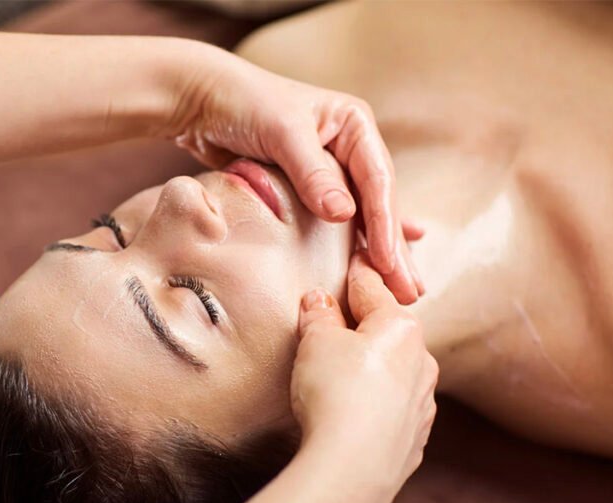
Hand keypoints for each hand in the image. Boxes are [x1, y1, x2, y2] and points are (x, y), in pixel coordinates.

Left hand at [167, 47, 423, 302]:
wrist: (202, 101)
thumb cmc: (242, 104)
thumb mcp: (281, 132)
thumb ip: (313, 173)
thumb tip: (345, 215)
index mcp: (354, 125)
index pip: (377, 181)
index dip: (385, 225)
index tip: (388, 264)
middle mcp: (350, 147)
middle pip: (379, 204)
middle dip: (394, 249)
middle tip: (410, 292)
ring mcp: (332, 169)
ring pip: (363, 217)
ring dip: (380, 254)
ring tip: (403, 292)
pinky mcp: (308, 188)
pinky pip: (339, 222)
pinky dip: (358, 242)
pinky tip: (381, 262)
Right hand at [289, 252, 437, 499]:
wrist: (352, 465)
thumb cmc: (336, 393)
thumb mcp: (316, 342)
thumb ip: (320, 316)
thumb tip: (320, 300)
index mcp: (400, 327)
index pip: (371, 289)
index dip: (358, 271)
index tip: (357, 255)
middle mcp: (422, 360)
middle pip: (387, 331)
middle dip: (363, 326)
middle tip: (335, 324)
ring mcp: (423, 402)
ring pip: (395, 372)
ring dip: (373, 368)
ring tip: (341, 377)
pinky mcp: (415, 437)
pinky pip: (394, 409)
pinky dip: (376, 405)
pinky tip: (355, 415)